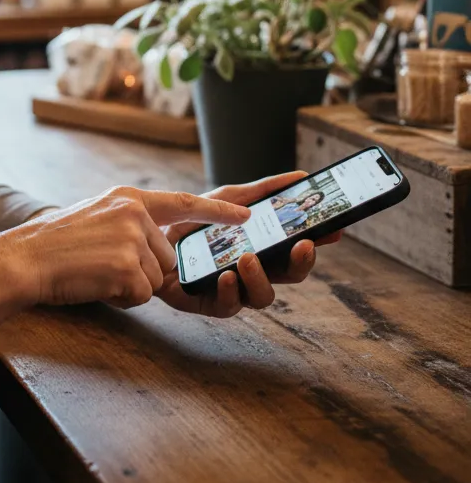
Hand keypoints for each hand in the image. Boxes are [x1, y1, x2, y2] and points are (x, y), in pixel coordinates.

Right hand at [9, 185, 251, 309]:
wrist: (26, 258)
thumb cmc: (58, 244)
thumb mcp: (98, 215)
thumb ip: (131, 221)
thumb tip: (159, 241)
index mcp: (129, 198)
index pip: (183, 202)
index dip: (217, 212)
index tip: (246, 217)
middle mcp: (134, 213)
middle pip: (166, 258)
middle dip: (142, 271)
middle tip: (104, 265)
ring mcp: (132, 239)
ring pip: (155, 278)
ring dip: (130, 286)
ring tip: (97, 273)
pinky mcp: (127, 267)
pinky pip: (141, 295)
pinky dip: (121, 298)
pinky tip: (96, 285)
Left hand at [158, 171, 342, 318]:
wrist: (148, 234)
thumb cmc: (192, 221)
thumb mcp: (227, 198)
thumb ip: (261, 190)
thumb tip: (300, 176)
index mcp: (263, 248)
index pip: (297, 250)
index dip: (318, 242)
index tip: (334, 230)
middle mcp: (254, 272)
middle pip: (290, 276)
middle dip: (301, 263)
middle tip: (302, 245)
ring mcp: (234, 289)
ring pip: (264, 296)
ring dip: (261, 277)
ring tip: (249, 257)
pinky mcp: (208, 303)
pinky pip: (228, 306)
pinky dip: (230, 291)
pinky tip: (227, 276)